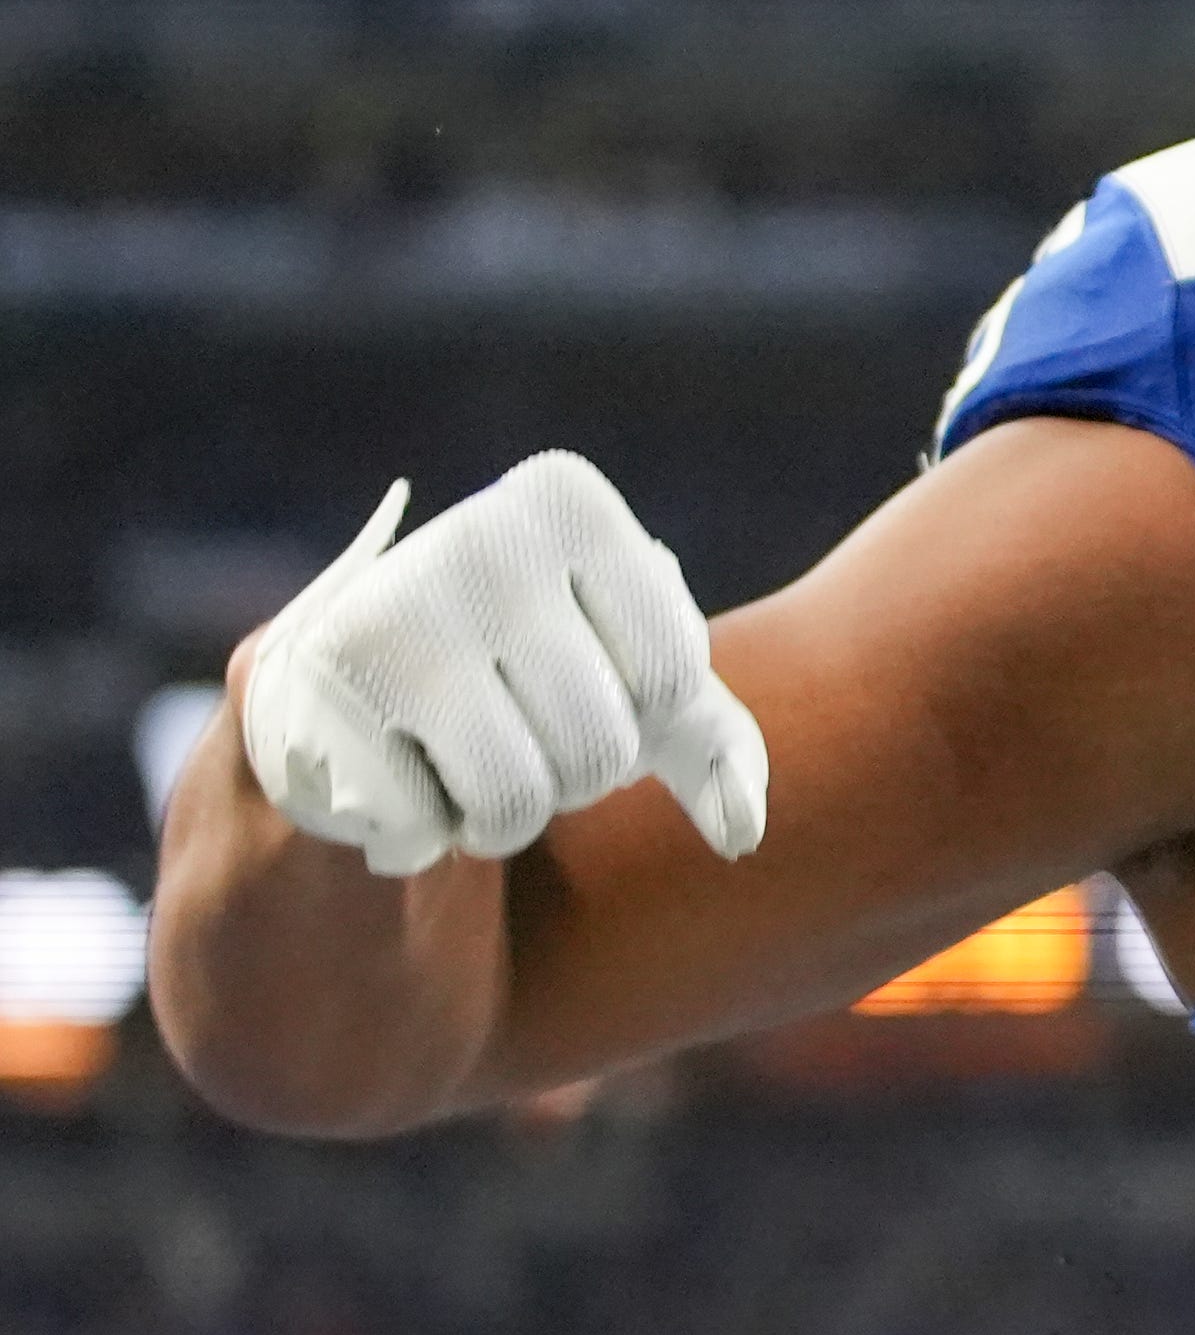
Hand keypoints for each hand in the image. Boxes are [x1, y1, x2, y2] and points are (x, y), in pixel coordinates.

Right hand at [241, 454, 768, 878]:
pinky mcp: (312, 692)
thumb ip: (712, 743)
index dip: (643, 715)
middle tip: (515, 726)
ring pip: (516, 799)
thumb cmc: (531, 674)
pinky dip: (420, 832)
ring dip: (500, 818)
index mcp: (566, 502)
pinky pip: (424, 829)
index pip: (676, 677)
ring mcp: (386, 610)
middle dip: (571, 774)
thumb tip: (742, 831)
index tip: (587, 674)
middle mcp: (476, 536)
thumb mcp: (638, 680)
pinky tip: (391, 768)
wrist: (355, 686)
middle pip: (600, 749)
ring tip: (461, 756)